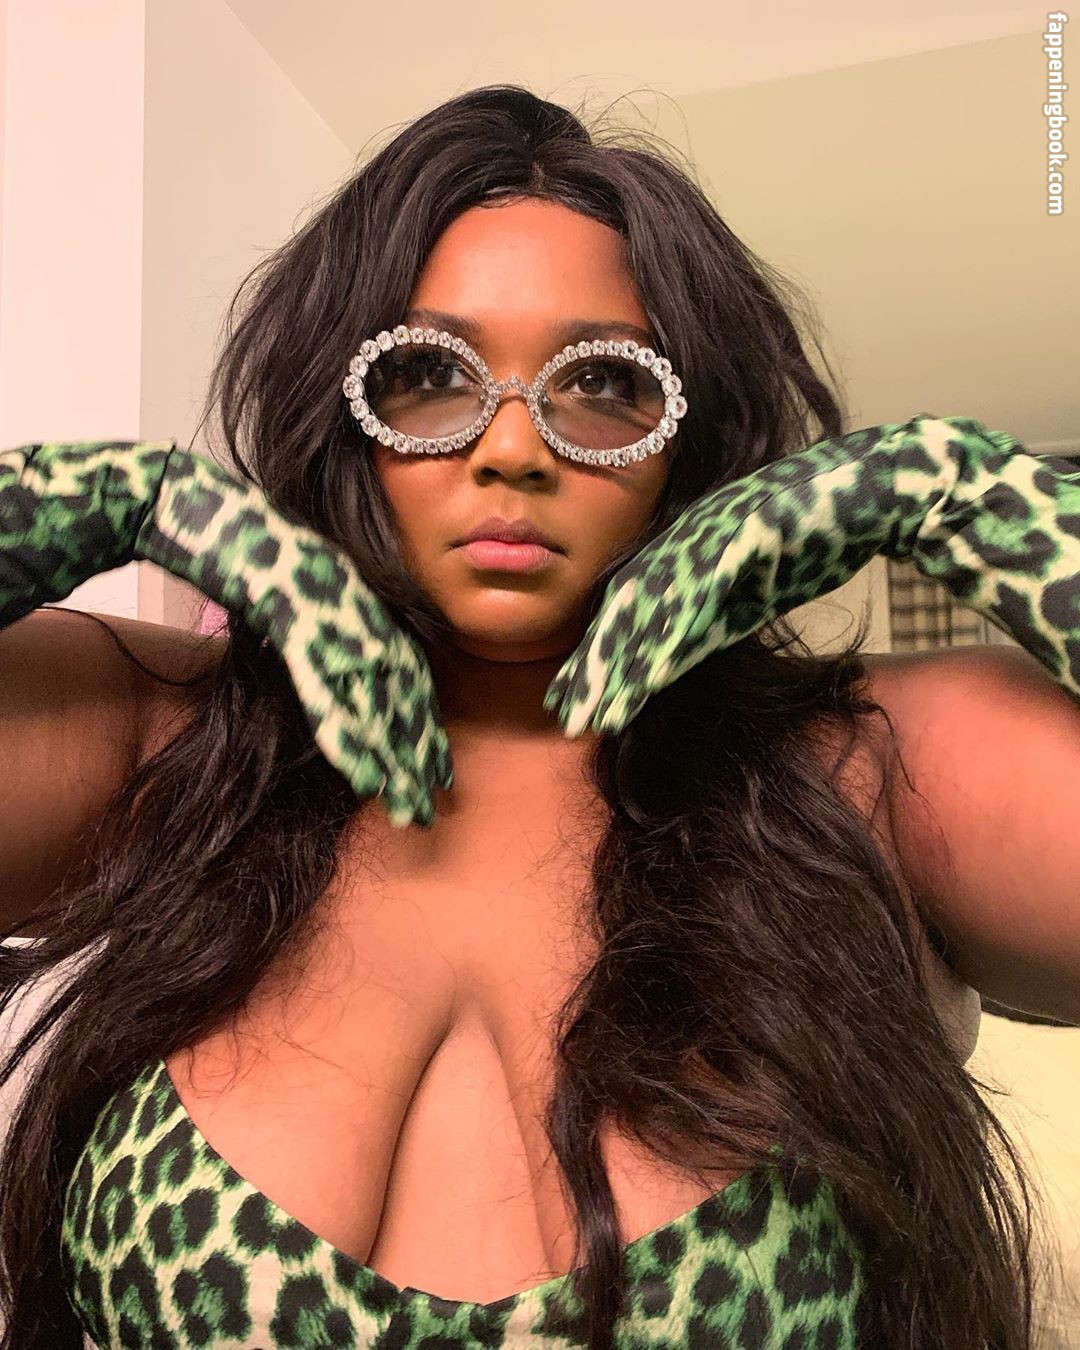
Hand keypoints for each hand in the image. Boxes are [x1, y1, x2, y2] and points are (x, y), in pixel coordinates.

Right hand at [132, 445, 453, 826]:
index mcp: (373, 617)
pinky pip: (328, 697)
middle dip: (416, 764)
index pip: (412, 686)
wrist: (222, 516)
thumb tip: (354, 669)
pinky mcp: (301, 633)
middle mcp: (366, 625)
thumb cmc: (263, 553)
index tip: (440, 777)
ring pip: (374, 710)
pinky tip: (365, 778)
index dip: (425, 734)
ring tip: (409, 810)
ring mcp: (337, 629)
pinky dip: (349, 740)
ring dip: (391, 766)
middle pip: (402, 706)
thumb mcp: (314, 596)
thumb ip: (339, 631)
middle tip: (430, 814)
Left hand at [542, 415, 973, 736]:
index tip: (573, 702)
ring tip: (601, 709)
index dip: (600, 658)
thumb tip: (665, 664)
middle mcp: (688, 541)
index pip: (628, 611)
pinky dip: (677, 633)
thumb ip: (706, 621)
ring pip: (657, 605)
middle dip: (599, 668)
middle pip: (629, 611)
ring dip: (626, 662)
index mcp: (683, 553)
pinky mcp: (744, 531)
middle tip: (570, 716)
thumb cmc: (811, 537)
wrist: (871, 486)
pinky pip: (703, 591)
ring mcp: (713, 534)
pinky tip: (653, 671)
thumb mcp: (748, 592)